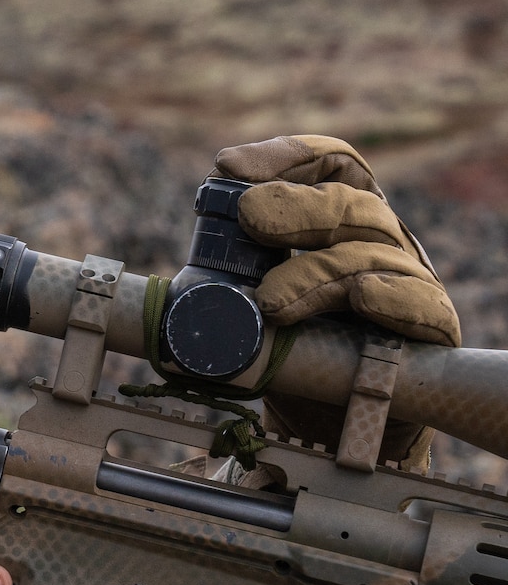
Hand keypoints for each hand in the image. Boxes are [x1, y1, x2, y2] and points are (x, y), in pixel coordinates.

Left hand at [211, 135, 460, 469]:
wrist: (338, 426)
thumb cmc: (294, 356)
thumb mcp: (255, 311)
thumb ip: (223, 287)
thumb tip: (154, 295)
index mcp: (344, 226)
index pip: (333, 167)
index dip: (288, 157)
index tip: (229, 168)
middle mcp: (381, 245)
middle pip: (352, 206)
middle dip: (297, 207)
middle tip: (248, 217)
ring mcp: (409, 286)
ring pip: (374, 257)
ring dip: (318, 272)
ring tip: (270, 302)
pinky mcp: (430, 336)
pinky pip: (422, 307)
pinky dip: (392, 298)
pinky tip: (363, 297)